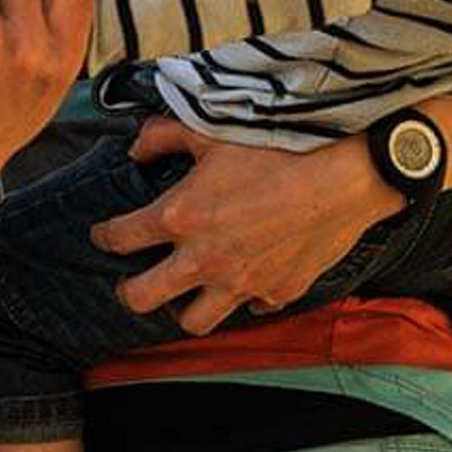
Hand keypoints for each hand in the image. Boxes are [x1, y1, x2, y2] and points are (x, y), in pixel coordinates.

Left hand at [87, 118, 405, 332]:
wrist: (348, 174)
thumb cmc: (281, 147)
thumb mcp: (213, 130)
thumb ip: (162, 136)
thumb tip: (134, 150)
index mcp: (181, 216)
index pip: (119, 239)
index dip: (104, 236)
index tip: (104, 234)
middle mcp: (204, 259)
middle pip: (140, 298)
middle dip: (127, 291)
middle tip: (131, 280)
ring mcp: (242, 282)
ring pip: (193, 321)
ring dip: (183, 307)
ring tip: (185, 290)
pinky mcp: (278, 292)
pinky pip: (250, 309)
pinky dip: (242, 298)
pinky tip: (244, 278)